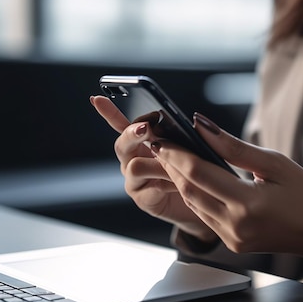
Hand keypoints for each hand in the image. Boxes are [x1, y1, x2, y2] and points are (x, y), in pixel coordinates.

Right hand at [89, 96, 216, 242]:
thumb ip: (186, 135)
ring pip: (134, 166)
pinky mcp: (144, 199)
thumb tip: (193, 121)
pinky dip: (169, 183)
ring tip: (178, 164)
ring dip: (158, 162)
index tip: (98, 99)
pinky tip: (182, 182)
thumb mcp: (194, 148)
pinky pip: (152, 187)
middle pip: (122, 143)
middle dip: (132, 133)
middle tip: (145, 128)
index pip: (122, 124)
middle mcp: (133, 160)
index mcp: (142, 143)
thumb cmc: (197, 171)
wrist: (204, 202)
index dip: (109, 112)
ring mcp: (135, 181)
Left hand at [146, 113, 302, 269]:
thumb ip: (234, 147)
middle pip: (189, 190)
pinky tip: (191, 177)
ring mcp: (231, 239)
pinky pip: (204, 216)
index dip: (176, 154)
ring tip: (171, 156)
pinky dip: (195, 194)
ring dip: (179, 179)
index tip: (162, 137)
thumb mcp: (275, 163)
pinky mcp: (231, 243)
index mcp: (248, 205)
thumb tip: (201, 126)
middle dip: (171, 164)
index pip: (199, 174)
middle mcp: (235, 226)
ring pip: (193, 204)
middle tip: (160, 142)